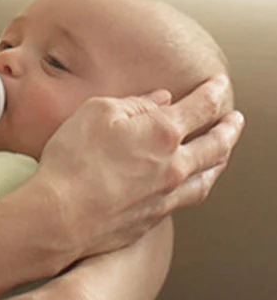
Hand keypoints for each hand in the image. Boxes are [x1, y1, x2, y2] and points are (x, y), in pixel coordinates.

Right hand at [33, 76, 241, 261]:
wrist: (63, 214)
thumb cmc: (74, 159)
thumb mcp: (96, 112)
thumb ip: (133, 104)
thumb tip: (160, 100)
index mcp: (162, 132)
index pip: (202, 107)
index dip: (215, 91)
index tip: (221, 83)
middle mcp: (174, 165)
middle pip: (216, 144)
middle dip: (229, 128)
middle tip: (236, 119)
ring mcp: (167, 194)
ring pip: (209, 175)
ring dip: (221, 159)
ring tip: (224, 150)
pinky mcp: (154, 216)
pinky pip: (189, 197)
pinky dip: (200, 183)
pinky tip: (194, 181)